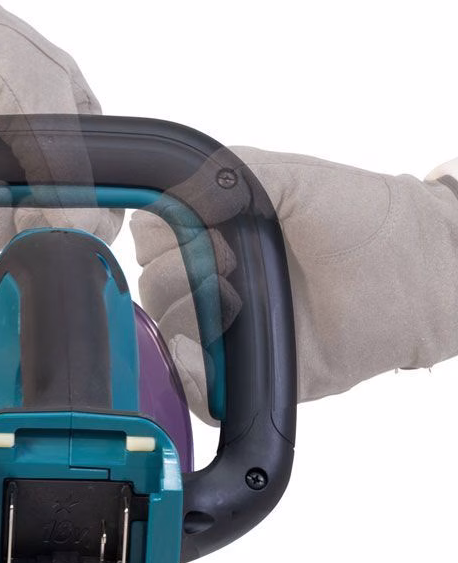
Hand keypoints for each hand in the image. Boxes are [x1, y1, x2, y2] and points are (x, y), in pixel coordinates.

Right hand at [134, 147, 457, 422]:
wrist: (413, 276)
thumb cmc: (361, 218)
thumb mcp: (288, 177)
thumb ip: (221, 174)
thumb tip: (169, 196)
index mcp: (215, 233)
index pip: (148, 239)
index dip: (161, 238)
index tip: (201, 233)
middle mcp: (214, 280)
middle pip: (150, 288)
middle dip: (177, 277)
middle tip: (228, 266)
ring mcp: (227, 328)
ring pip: (165, 334)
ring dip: (191, 319)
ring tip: (240, 304)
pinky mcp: (244, 374)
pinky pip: (194, 388)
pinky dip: (191, 376)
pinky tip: (217, 352)